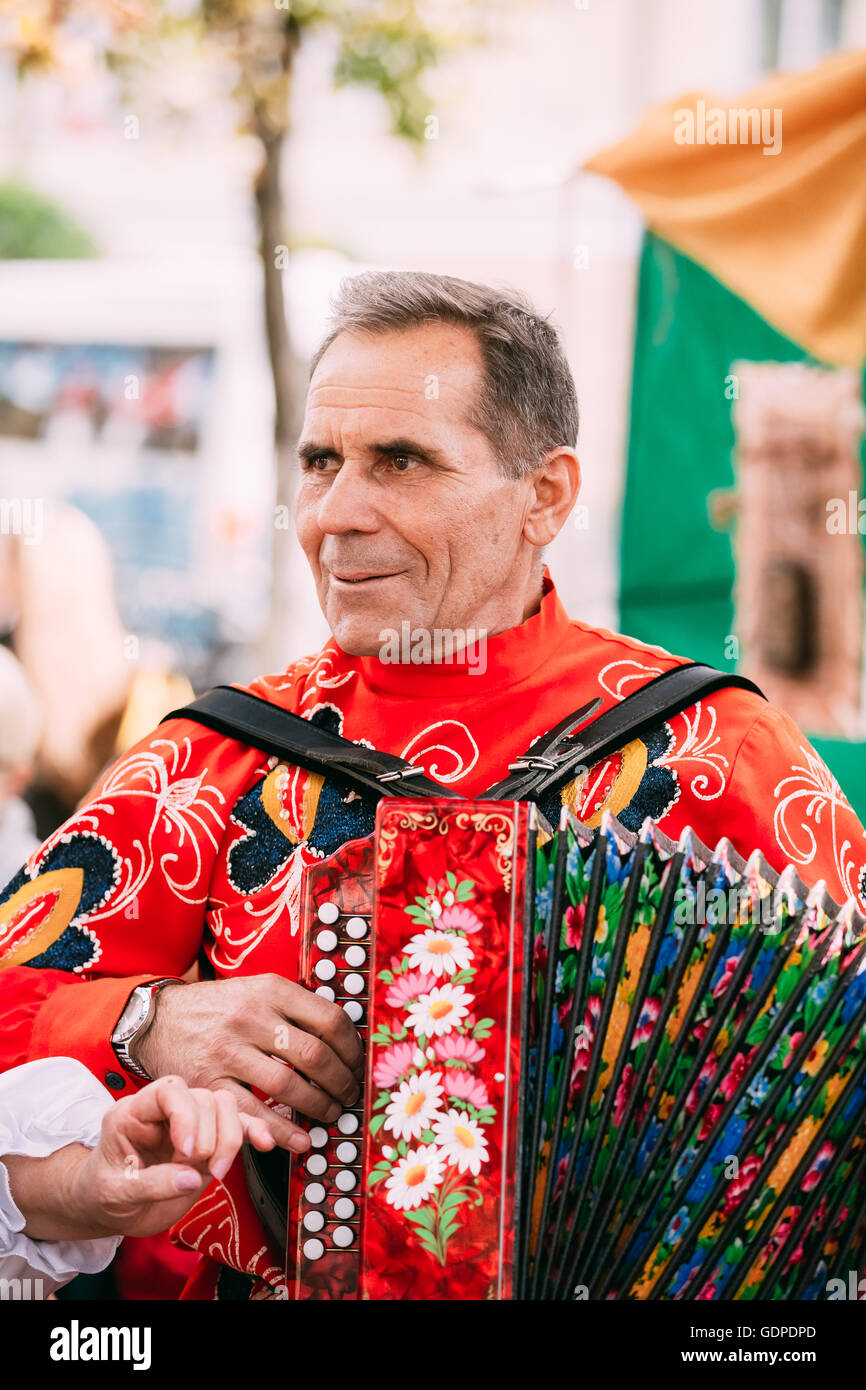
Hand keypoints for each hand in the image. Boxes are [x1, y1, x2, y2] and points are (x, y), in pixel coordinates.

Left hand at [9, 1075, 277, 1241]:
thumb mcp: (115, 1194)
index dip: (185, 1114)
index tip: (188, 1151)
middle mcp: (165, 1112)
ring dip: (229, 1138)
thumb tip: (192, 1178)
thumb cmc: (104, 1194)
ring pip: (224, 1107)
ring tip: (217, 1170)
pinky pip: (238, 1125)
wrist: (110, 1208)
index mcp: (133, 1112)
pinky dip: (252, 1132)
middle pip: (202, 1098)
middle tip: (198, 1167)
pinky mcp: (209, 1139)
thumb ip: (152, 1184)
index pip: (168, 1090)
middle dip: (209, 1135)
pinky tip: (263, 1144)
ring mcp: (190, 1123)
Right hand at [134, 974, 363, 1151]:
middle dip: (341, 1083)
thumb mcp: (255, 989)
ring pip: (289, 1087)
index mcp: (270, 990)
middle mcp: (251, 1018)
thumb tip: (342, 1036)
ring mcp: (229, 1051)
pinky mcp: (208, 1083)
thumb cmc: (216, 1007)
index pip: (330, 1020)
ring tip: (329, 1114)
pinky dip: (282, 1132)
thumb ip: (293, 1007)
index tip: (357, 1064)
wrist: (157, 1019)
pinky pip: (253, 1113)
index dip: (352, 1049)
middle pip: (314, 1056)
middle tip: (349, 1095)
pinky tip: (299, 1140)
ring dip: (318, 1108)